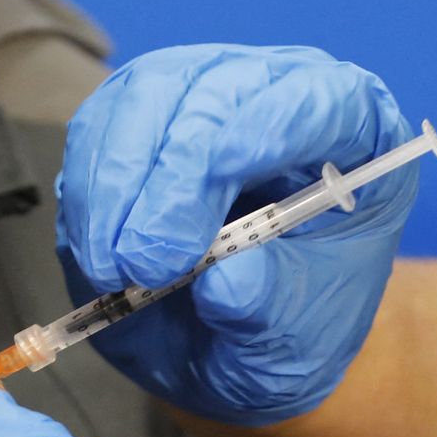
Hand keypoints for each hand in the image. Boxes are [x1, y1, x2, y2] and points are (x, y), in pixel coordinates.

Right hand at [57, 44, 418, 424]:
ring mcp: (199, 97)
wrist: (231, 345)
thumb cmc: (285, 333)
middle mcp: (275, 96)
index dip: (266, 130)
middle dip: (170, 178)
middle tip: (145, 265)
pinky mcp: (133, 121)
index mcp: (350, 137)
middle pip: (215, 91)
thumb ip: (269, 310)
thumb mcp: (295, 344)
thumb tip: (223, 284)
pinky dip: (86, 193)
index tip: (216, 187)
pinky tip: (98, 252)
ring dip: (115, 185)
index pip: (316, 101)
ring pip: (144, 98)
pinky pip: (96, 128)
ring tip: (113, 270)